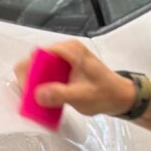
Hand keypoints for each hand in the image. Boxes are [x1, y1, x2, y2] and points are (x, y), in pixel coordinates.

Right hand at [14, 41, 135, 116]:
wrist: (121, 97)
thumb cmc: (106, 93)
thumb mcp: (82, 96)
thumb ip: (60, 94)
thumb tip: (38, 94)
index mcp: (69, 50)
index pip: (38, 55)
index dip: (29, 73)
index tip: (29, 91)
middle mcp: (65, 49)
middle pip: (36, 61)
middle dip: (31, 80)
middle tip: (33, 99)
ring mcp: (64, 58)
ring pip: (40, 68)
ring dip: (37, 84)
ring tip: (40, 101)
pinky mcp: (65, 68)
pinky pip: (47, 74)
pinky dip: (44, 86)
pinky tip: (47, 99)